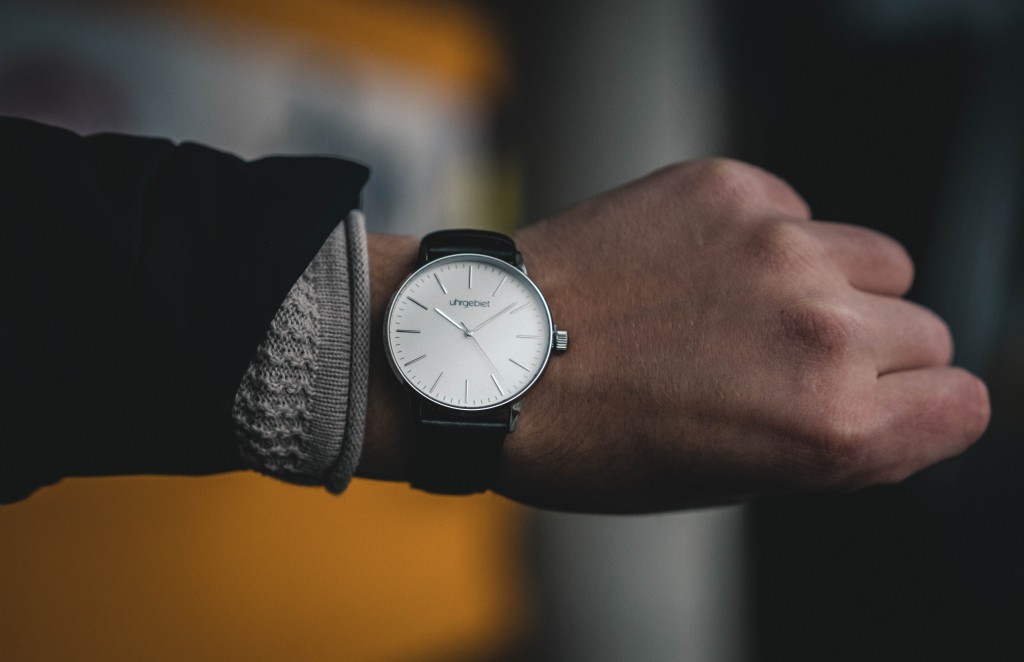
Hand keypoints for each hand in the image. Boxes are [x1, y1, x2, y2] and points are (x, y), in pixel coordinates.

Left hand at [361, 159, 989, 513]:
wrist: (490, 356)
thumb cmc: (596, 441)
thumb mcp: (731, 480)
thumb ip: (837, 442)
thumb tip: (901, 400)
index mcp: (832, 427)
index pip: (961, 404)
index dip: (918, 410)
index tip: (881, 405)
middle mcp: (823, 330)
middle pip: (924, 330)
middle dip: (873, 353)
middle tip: (786, 362)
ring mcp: (779, 246)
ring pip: (877, 258)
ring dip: (835, 285)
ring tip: (748, 307)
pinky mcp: (732, 188)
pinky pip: (798, 211)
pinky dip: (767, 239)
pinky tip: (696, 266)